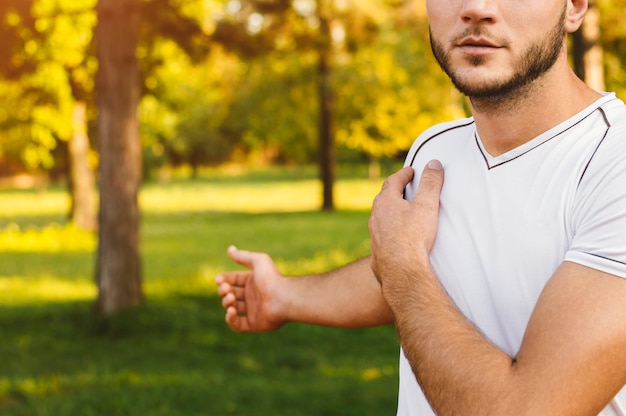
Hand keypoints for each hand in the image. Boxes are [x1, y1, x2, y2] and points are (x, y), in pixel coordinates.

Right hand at [215, 246, 285, 331]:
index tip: (218, 279)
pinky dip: (230, 319)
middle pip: (230, 293)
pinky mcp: (254, 324)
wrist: (283, 298)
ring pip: (232, 307)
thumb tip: (230, 249)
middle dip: (224, 290)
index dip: (223, 279)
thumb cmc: (271, 279)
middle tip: (226, 289)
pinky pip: (237, 325)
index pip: (233, 280)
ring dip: (227, 303)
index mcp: (253, 281)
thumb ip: (243, 256)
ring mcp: (253, 311)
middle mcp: (252, 296)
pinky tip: (231, 311)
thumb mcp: (258, 261)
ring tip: (231, 298)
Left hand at [368, 161, 443, 299]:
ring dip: (390, 212)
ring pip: (380, 219)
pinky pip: (382, 237)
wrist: (401, 272)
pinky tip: (396, 238)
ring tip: (401, 212)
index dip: (403, 174)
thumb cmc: (413, 238)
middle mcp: (376, 218)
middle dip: (394, 191)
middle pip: (383, 199)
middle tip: (405, 188)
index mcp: (386, 203)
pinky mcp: (377, 252)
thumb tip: (433, 164)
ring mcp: (374, 236)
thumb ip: (430, 183)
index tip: (411, 171)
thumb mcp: (426, 206)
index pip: (393, 181)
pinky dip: (389, 232)